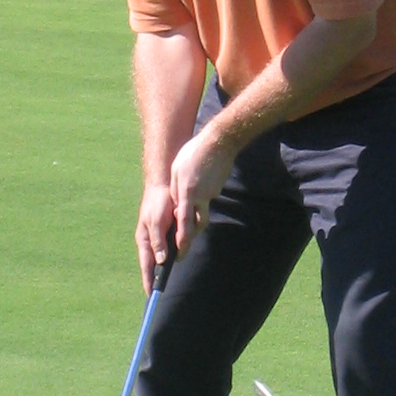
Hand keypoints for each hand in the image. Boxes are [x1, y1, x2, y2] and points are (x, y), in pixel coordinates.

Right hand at [136, 182, 174, 295]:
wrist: (165, 186)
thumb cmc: (157, 203)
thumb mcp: (155, 222)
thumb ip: (157, 241)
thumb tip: (160, 261)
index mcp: (145, 241)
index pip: (146, 266)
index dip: (148, 280)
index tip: (150, 295)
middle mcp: (153, 242)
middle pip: (156, 265)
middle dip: (158, 277)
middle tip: (160, 291)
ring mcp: (161, 238)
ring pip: (168, 256)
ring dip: (171, 260)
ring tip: (167, 276)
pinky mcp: (170, 233)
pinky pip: (175, 245)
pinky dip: (179, 248)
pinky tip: (182, 251)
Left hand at [169, 127, 235, 252]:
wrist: (220, 142)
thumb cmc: (194, 153)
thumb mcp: (177, 171)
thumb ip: (176, 191)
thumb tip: (176, 206)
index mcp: (188, 193)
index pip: (184, 222)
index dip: (182, 240)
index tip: (179, 253)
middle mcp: (200, 197)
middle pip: (197, 224)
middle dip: (190, 238)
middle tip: (183, 250)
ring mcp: (211, 194)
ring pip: (202, 213)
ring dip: (196, 220)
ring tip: (188, 218)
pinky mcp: (217, 189)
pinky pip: (206, 200)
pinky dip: (201, 200)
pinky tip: (199, 189)